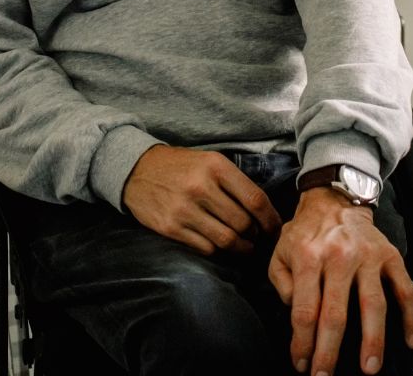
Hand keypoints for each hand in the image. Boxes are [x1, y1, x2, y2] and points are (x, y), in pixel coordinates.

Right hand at [122, 145, 283, 254]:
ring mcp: (184, 210)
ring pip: (226, 240)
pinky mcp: (171, 228)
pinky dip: (217, 251)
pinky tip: (219, 246)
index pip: (255, 200)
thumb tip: (264, 211)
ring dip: (241, 248)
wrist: (137, 170)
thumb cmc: (181, 166)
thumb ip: (235, 182)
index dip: (270, 219)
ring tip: (244, 246)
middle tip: (257, 238)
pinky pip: (205, 248)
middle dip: (255, 235)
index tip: (275, 229)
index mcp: (216, 167)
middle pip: (243, 224)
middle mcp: (201, 187)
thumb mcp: (210, 161)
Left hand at [267, 188, 412, 375]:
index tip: (302, 363)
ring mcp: (368, 257)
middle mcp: (339, 257)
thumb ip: (282, 285)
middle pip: (336, 313)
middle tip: (327, 375)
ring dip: (372, 340)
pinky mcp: (391, 256)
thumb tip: (297, 317)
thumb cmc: (306, 232)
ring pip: (373, 304)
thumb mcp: (280, 253)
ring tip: (370, 366)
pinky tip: (410, 339)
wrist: (334, 200)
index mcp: (308, 257)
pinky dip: (412, 317)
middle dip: (331, 351)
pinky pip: (405, 290)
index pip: (304, 310)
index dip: (303, 342)